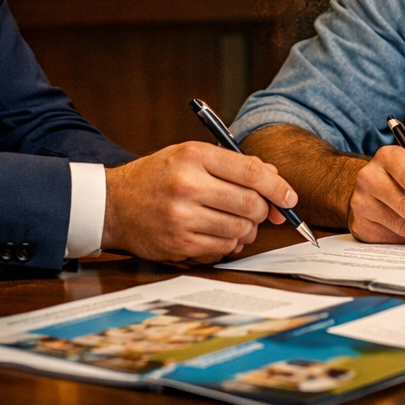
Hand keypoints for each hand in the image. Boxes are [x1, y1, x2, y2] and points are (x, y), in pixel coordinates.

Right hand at [102, 142, 295, 262]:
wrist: (114, 204)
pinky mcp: (178, 244)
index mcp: (194, 156)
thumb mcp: (192, 156)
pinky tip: (216, 233)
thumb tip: (277, 185)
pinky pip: (223, 249)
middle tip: (259, 211)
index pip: (251, 172)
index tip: (290, 198)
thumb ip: (235, 166)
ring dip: (247, 230)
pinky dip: (229, 244)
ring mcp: (182, 217)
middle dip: (264, 211)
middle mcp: (188, 185)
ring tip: (234, 221)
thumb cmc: (159, 176)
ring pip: (241, 230)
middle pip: (251, 204)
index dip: (278, 187)